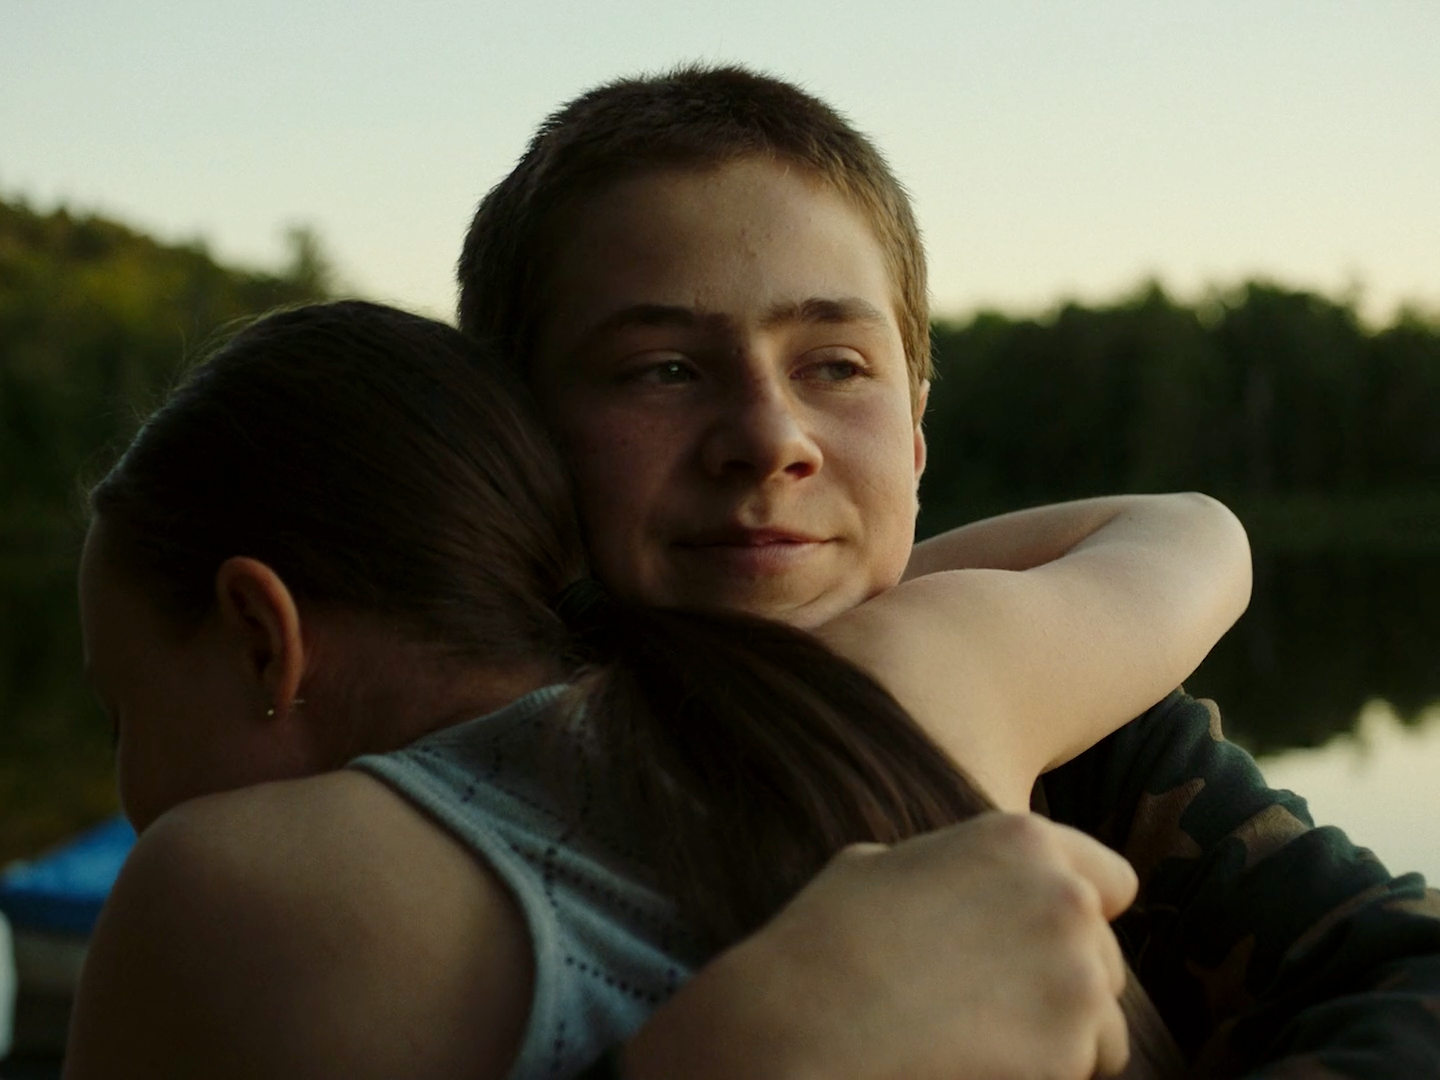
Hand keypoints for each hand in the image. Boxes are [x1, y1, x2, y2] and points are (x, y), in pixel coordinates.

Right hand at [625, 812, 1137, 1079]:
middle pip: (1108, 959)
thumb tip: (962, 888)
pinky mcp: (1069, 1053)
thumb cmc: (826, 940)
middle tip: (993, 1006)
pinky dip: (1043, 1075)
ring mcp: (1075, 978)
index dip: (1080, 916)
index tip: (1043, 946)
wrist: (803, 1022)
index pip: (1112, 879)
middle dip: (1065, 983)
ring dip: (1063, 1039)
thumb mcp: (882, 865)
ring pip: (1107, 1027)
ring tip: (983, 1042)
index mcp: (1020, 840)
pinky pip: (1080, 1072)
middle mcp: (1063, 899)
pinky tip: (979, 1066)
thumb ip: (952, 870)